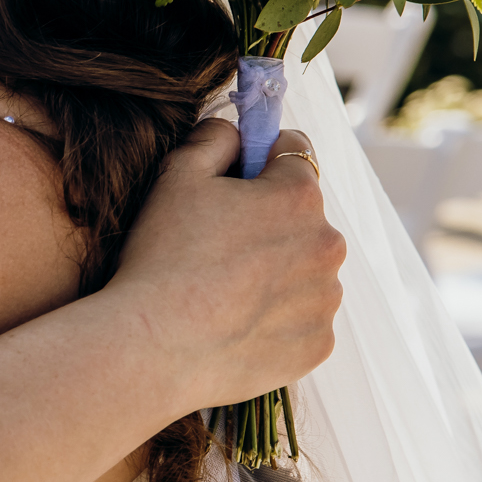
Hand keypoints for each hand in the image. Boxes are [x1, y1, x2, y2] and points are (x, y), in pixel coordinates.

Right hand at [108, 121, 342, 412]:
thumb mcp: (176, 174)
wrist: (154, 348)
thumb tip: (235, 133)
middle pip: (301, 215)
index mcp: (299, 195)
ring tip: (221, 289)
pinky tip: (234, 321)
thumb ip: (214, 138)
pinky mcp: (318, 345)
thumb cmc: (162, 256)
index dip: (259, 159)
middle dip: (268, 220)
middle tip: (215, 243)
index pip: (293, 150)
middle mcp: (327, 245)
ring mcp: (326, 300)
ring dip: (276, 270)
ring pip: (303, 268)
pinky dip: (276, 317)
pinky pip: (302, 318)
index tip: (233, 180)